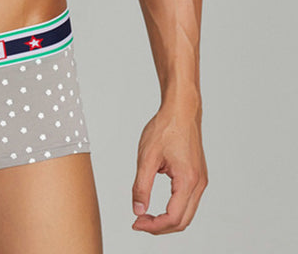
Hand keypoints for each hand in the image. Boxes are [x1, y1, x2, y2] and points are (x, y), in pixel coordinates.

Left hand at [131, 105, 206, 233]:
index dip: (153, 225)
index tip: (136, 222)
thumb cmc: (166, 127)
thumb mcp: (146, 157)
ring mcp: (200, 180)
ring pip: (187, 213)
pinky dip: (174, 209)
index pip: (173, 217)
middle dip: (160, 227)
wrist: (181, 110)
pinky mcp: (198, 176)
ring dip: (167, 220)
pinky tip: (158, 205)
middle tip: (139, 222)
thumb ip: (141, 186)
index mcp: (187, 180)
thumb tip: (138, 209)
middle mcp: (199, 183)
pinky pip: (188, 202)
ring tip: (146, 216)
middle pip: (182, 221)